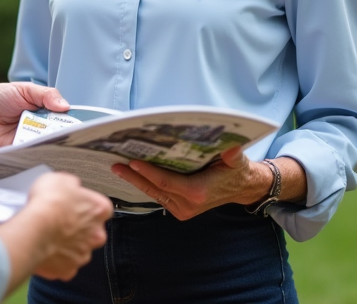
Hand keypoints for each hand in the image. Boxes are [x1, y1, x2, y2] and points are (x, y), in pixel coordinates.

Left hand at [0, 82, 68, 149]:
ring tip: (60, 143)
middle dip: (66, 134)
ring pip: (49, 145)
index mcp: (43, 110)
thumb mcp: (23, 89)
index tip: (84, 125)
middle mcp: (40, 127)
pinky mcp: (22, 153)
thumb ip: (45, 94)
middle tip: (73, 135)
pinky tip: (44, 151)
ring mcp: (31, 141)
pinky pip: (34, 155)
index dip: (74, 120)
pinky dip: (39, 153)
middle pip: (59, 133)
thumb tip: (65, 106)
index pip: (64, 117)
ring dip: (53, 144)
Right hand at [23, 173, 112, 280]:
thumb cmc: (49, 203)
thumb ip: (72, 185)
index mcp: (100, 209)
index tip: (74, 204)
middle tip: (60, 221)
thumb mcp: (61, 179)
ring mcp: (83, 254)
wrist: (35, 229)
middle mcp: (96, 234)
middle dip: (79, 228)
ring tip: (49, 235)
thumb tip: (71, 187)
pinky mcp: (68, 269)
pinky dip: (56, 259)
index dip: (85, 205)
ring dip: (67, 244)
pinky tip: (45, 249)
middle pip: (92, 231)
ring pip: (78, 249)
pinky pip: (64, 265)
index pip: (100, 207)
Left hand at [110, 146, 272, 220]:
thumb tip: (231, 147)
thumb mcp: (237, 160)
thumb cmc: (236, 170)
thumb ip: (233, 154)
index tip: (132, 162)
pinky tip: (132, 175)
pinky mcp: (179, 210)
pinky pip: (158, 196)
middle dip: (134, 176)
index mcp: (198, 192)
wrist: (241, 188)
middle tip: (115, 164)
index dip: (148, 172)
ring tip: (118, 167)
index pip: (166, 182)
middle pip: (154, 189)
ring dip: (135, 181)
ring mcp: (182, 210)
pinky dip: (145, 185)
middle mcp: (187, 204)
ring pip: (153, 194)